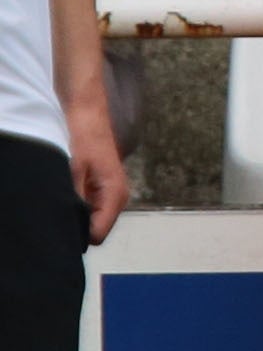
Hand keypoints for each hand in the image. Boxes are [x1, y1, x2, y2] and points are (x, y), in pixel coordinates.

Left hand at [62, 90, 121, 242]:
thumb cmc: (84, 140)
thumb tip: (72, 227)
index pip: (98, 234)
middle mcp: (119, 199)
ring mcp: (113, 194)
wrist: (89, 115)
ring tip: (60, 201)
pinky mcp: (106, 189)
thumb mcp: (74, 171)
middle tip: (56, 213)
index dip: (78, 235)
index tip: (60, 227)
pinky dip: (79, 206)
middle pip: (97, 229)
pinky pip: (92, 208)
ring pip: (94, 219)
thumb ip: (76, 200)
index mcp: (115, 195)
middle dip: (78, 225)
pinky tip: (66, 194)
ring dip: (78, 214)